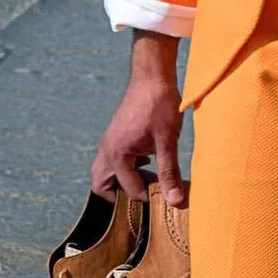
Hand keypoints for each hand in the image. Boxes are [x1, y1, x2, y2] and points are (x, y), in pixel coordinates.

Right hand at [91, 30, 186, 204]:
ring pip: (104, 173)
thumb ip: (169, 173)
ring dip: (121, 182)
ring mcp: (109, 142)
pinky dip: (124, 170)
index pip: (129, 190)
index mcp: (117, 155)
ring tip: (147, 182)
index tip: (167, 197)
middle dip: (120, 197)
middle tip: (146, 196)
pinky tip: (147, 164)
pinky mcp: (115, 136)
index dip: (149, 197)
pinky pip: (112, 161)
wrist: (152, 76)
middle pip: (102, 186)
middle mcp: (107, 150)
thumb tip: (175, 201)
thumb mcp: (167, 141)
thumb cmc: (159, 105)